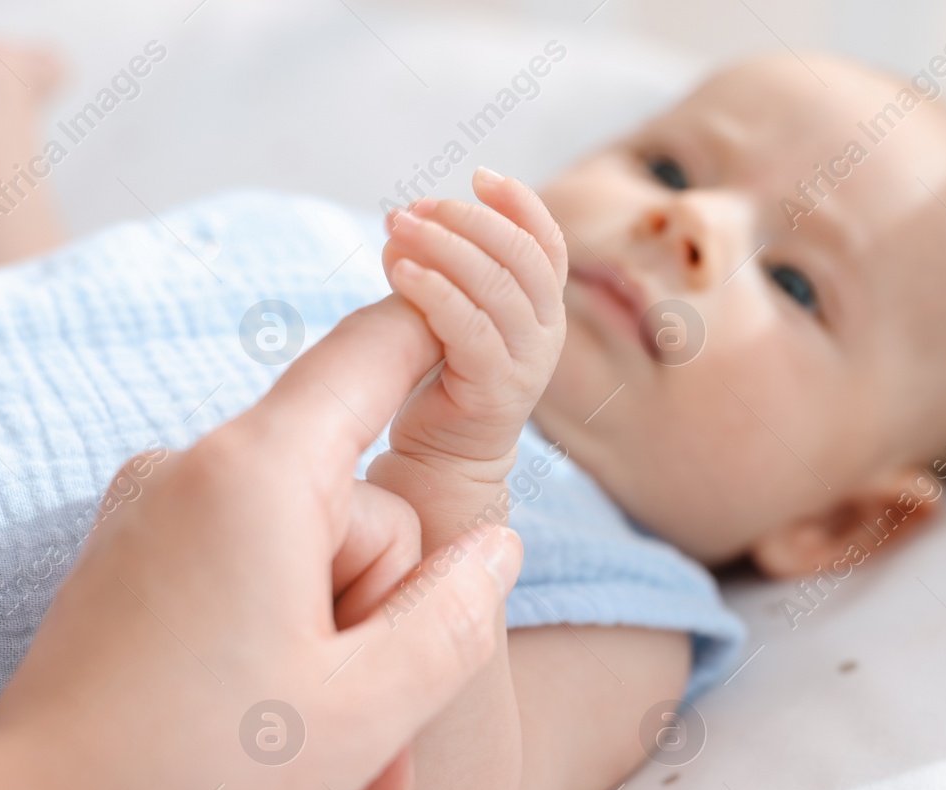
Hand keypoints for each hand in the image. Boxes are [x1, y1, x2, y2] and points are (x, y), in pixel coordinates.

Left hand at [0, 294, 524, 789]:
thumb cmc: (193, 788)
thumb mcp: (368, 711)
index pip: (373, 351)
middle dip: (385, 610)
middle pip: (353, 498)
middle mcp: (192, 470)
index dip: (443, 334)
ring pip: (303, 550)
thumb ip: (458, 617)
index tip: (485, 330)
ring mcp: (149, 519)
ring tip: (329, 764)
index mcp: (257, 477)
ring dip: (337, 648)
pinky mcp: (126, 571)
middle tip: (379, 741)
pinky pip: (242, 577)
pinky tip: (277, 743)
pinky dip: (280, 648)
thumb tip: (496, 548)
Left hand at [377, 168, 567, 497]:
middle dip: (468, 221)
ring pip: (496, 288)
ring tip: (397, 229)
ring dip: (444, 249)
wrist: (444, 459)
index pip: (547, 243)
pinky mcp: (497, 391)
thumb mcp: (450, 313)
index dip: (519, 204)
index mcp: (542, 307)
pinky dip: (436, 293)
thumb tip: (404, 221)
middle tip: (414, 207)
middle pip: (523, 257)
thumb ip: (442, 270)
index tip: (478, 174)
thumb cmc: (442, 379)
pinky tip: (401, 273)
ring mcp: (527, 364)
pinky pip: (470, 329)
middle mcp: (545, 332)